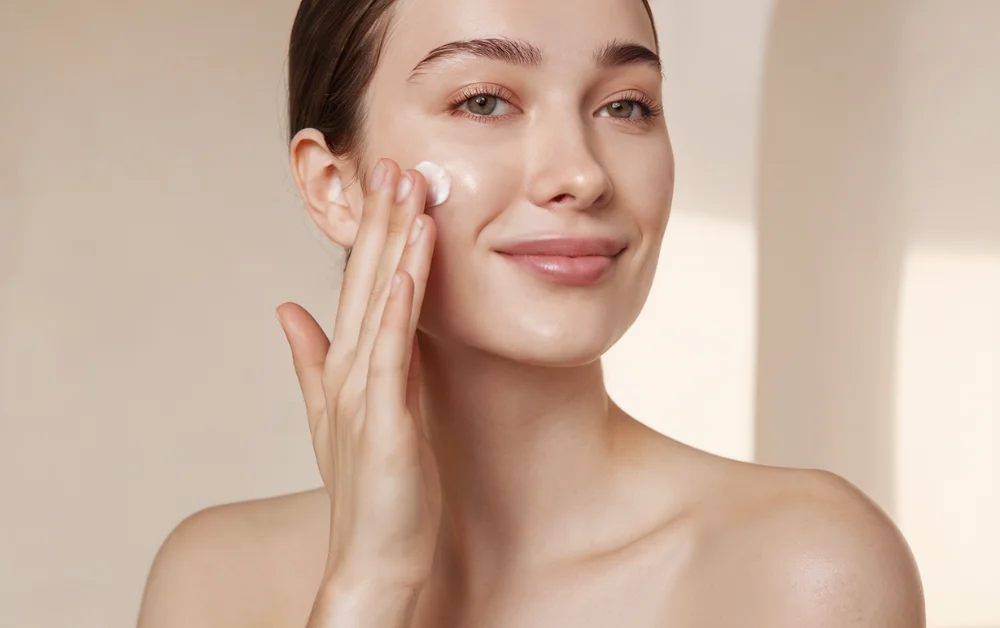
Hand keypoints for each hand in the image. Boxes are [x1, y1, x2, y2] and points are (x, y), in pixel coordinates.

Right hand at [277, 159, 440, 593]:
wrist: (374, 556)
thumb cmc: (368, 488)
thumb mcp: (336, 412)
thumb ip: (311, 358)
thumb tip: (287, 308)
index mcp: (347, 364)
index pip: (360, 284)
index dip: (373, 232)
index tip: (388, 182)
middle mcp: (351, 368)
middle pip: (367, 280)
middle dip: (381, 220)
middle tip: (396, 160)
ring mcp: (365, 392)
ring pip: (380, 304)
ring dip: (392, 246)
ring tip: (407, 192)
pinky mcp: (385, 419)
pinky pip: (393, 353)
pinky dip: (399, 309)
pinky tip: (409, 267)